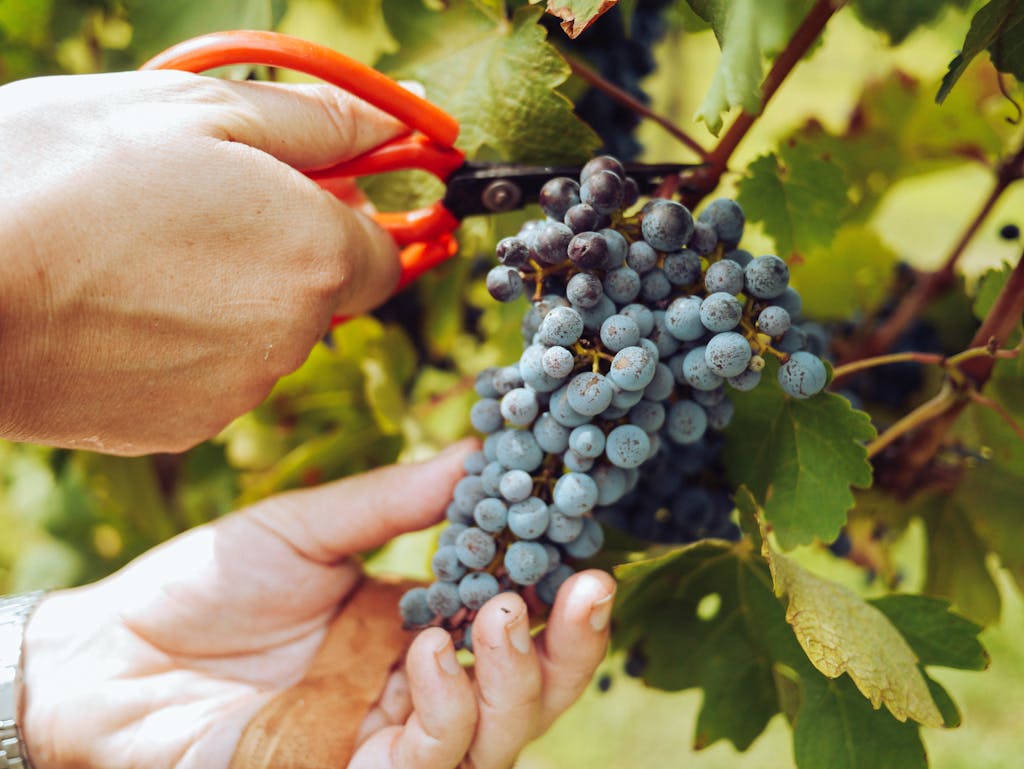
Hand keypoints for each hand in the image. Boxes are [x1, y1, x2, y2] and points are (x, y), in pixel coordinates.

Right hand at [0, 70, 405, 454]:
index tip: (312, 194)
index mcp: (315, 255)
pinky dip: (180, 345)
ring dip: (227, 296)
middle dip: (282, 250)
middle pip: (320, 293)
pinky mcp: (179, 428)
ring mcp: (236, 392)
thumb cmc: (63, 175)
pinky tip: (115, 307)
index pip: (384, 254)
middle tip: (197, 204)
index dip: (349, 220)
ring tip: (137, 251)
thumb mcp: (200, 109)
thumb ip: (321, 122)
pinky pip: (207, 378)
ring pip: (261, 336)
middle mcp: (293, 336)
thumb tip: (398, 123)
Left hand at [19, 441, 614, 768]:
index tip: (588, 550)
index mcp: (417, 632)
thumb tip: (479, 450)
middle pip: (522, 696)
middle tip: (583, 588)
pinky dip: (441, 718)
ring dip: (511, 680)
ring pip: (488, 742)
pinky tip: (430, 658)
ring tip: (500, 613)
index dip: (560, 599)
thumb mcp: (311, 526)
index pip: (512, 628)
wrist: (112, 649)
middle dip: (564, 649)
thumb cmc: (209, 583)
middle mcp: (412, 694)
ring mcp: (380, 744)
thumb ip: (396, 500)